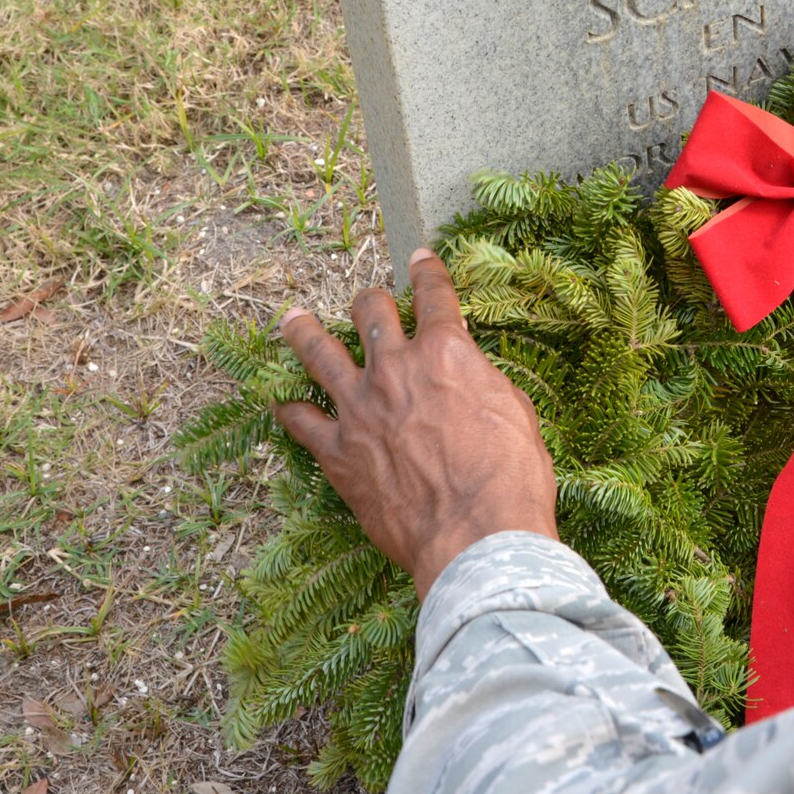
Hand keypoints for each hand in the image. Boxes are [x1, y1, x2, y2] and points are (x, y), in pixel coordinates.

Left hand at [274, 248, 558, 598]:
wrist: (475, 535)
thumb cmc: (511, 477)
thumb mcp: (514, 411)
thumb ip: (480, 381)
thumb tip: (467, 376)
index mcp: (446, 352)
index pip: (434, 295)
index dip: (428, 271)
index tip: (419, 258)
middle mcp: (395, 368)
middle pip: (371, 313)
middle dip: (370, 300)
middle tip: (368, 301)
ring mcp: (359, 408)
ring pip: (318, 352)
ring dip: (304, 331)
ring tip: (292, 319)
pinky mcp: (337, 453)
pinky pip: (299, 421)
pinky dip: (289, 407)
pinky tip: (279, 400)